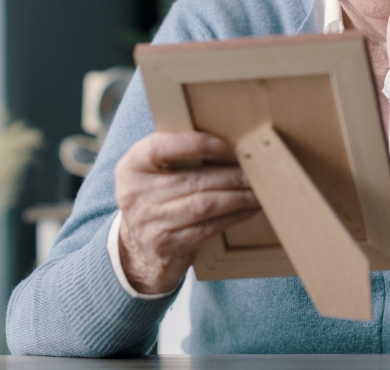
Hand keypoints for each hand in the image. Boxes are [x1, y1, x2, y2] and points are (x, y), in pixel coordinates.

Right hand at [114, 132, 259, 294]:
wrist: (138, 248)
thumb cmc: (155, 198)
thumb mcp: (151, 173)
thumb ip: (175, 155)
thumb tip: (227, 141)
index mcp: (132, 167)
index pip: (158, 149)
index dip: (190, 145)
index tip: (220, 144)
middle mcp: (135, 194)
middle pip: (191, 180)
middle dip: (230, 175)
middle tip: (257, 170)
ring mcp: (149, 222)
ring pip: (203, 205)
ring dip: (237, 196)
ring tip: (258, 190)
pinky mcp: (167, 245)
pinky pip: (207, 227)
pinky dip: (233, 216)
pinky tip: (248, 209)